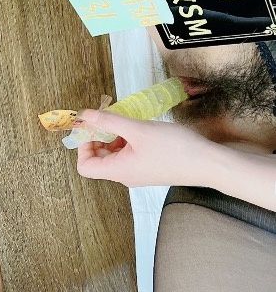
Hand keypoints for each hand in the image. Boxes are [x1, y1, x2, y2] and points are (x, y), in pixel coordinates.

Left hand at [75, 110, 216, 187]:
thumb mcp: (138, 130)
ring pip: (115, 154)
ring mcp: (138, 172)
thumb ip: (109, 122)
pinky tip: (141, 128)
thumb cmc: (175, 149)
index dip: (83, 145)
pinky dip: (129, 140)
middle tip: (111, 118)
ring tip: (129, 121)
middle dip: (100, 136)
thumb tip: (84, 115)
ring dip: (115, 136)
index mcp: (118, 171)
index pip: (85, 166)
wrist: (209, 164)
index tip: (93, 127)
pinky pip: (130, 154)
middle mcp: (125, 175)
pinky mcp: (150, 167)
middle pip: (99, 158)